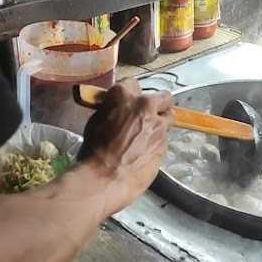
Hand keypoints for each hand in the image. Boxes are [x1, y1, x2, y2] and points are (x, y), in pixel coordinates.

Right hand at [79, 79, 172, 212]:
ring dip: (160, 123)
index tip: (127, 102)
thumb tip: (115, 111)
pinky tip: (145, 152)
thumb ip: (110, 110)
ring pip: (168, 118)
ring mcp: (159, 126)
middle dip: (157, 103)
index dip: (129, 93)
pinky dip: (156, 142)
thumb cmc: (94, 151)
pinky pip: (164, 138)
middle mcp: (145, 106)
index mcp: (124, 96)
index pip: (132, 83)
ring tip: (148, 134)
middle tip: (148, 113)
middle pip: (163, 97)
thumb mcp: (95, 122)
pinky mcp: (165, 144)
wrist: (106, 178)